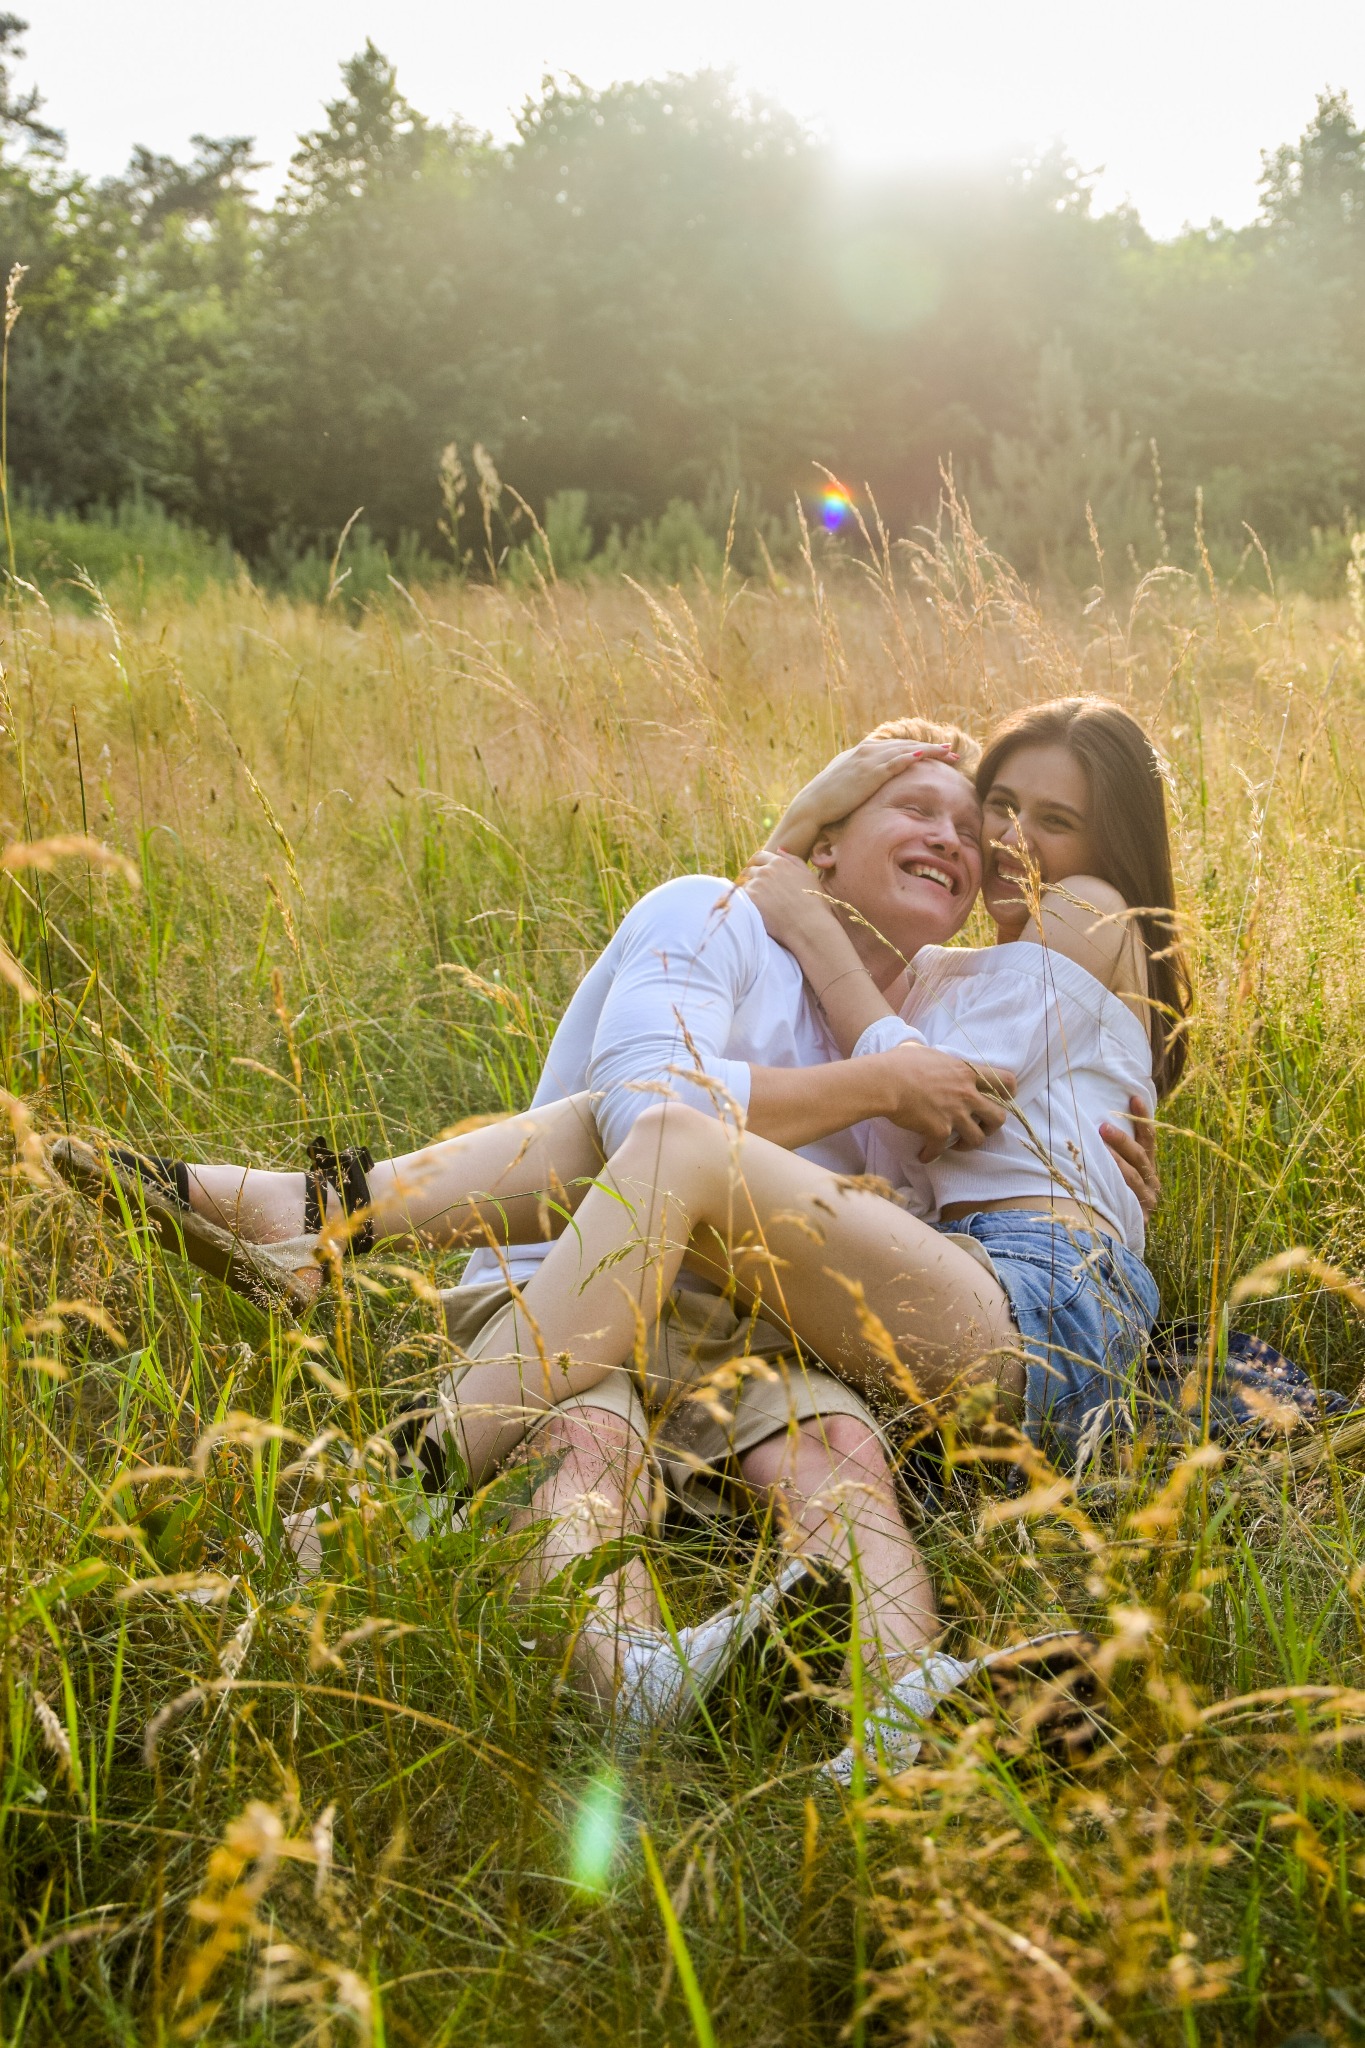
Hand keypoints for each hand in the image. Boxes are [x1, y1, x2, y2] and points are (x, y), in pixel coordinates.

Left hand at [741, 849, 838, 951]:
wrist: (809, 926)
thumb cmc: (814, 903)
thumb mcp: (809, 876)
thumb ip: (794, 860)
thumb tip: (779, 849)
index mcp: (780, 863)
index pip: (759, 857)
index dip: (756, 864)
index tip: (755, 872)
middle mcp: (766, 870)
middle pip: (749, 870)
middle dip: (751, 878)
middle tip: (756, 893)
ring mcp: (756, 884)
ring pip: (743, 885)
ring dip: (748, 892)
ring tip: (757, 905)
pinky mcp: (750, 899)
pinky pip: (740, 897)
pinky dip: (744, 903)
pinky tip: (752, 911)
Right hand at [767, 739, 958, 857]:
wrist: (813, 807)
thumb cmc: (827, 801)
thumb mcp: (846, 785)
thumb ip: (859, 780)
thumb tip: (869, 789)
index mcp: (861, 753)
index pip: (895, 746)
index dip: (916, 748)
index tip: (934, 752)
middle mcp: (866, 751)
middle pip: (906, 745)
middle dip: (930, 748)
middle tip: (951, 751)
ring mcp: (868, 760)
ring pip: (906, 750)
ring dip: (930, 750)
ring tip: (949, 753)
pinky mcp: (870, 772)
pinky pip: (896, 761)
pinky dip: (912, 756)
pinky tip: (926, 756)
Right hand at [875, 1042, 1016, 1161]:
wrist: (884, 1082)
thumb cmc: (899, 1063)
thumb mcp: (923, 1051)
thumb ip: (931, 1057)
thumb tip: (916, 1050)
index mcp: (966, 1072)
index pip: (1006, 1081)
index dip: (1010, 1093)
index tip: (1002, 1100)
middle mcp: (966, 1094)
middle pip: (999, 1117)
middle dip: (992, 1126)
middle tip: (980, 1127)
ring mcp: (955, 1114)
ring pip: (978, 1139)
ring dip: (968, 1144)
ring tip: (957, 1144)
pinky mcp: (939, 1131)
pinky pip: (941, 1150)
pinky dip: (931, 1154)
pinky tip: (924, 1155)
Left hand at [1100, 1095, 1159, 1219]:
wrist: (1118, 1236)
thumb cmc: (1114, 1196)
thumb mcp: (1118, 1173)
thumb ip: (1115, 1152)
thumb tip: (1096, 1122)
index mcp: (1149, 1167)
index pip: (1148, 1138)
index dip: (1142, 1118)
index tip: (1134, 1098)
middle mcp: (1152, 1182)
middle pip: (1139, 1156)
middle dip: (1122, 1141)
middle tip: (1103, 1127)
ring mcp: (1147, 1199)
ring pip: (1132, 1177)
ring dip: (1116, 1162)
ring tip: (1100, 1148)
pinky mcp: (1139, 1216)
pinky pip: (1125, 1199)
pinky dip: (1113, 1188)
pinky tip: (1097, 1180)